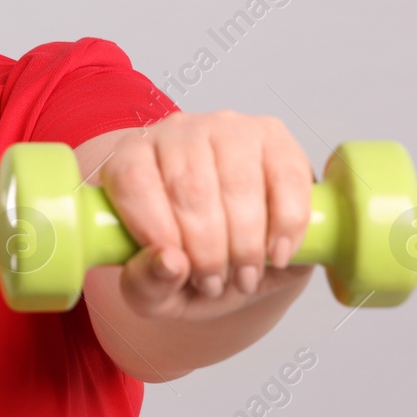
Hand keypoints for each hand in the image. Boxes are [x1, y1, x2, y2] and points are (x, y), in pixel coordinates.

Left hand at [96, 111, 315, 320]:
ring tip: (244, 277)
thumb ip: (146, 283)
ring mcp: (226, 128)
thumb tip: (169, 263)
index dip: (155, 229)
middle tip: (214, 284)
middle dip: (207, 250)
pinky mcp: (272, 135)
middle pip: (190, 186)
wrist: (234, 254)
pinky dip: (287, 223)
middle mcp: (175, 133)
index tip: (178, 270)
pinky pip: (286, 176)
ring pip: (238, 181)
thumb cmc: (184, 264)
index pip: (133, 180)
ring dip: (245, 242)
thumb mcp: (153, 288)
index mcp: (129, 159)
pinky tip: (278, 253)